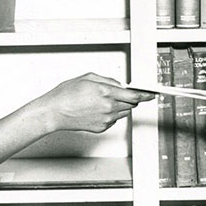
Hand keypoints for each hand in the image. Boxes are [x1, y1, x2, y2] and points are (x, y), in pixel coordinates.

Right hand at [38, 73, 153, 133]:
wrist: (54, 112)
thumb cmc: (66, 94)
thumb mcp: (88, 77)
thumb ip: (108, 80)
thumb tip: (120, 85)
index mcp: (106, 92)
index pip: (134, 96)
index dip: (145, 95)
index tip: (151, 94)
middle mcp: (108, 107)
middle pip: (131, 105)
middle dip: (129, 99)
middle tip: (119, 94)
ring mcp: (106, 119)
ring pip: (123, 112)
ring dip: (119, 106)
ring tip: (102, 101)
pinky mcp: (102, 128)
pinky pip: (113, 120)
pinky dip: (110, 114)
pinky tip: (96, 109)